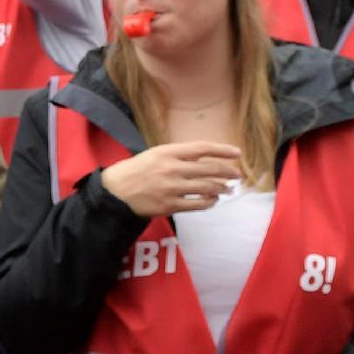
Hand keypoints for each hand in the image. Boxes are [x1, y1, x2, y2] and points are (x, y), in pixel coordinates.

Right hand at [98, 140, 244, 217]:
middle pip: (209, 169)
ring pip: (206, 188)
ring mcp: (171, 188)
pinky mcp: (170, 205)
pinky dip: (209, 202)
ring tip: (228, 189)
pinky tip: (212, 200)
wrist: (116, 192)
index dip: (222, 150)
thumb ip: (178, 156)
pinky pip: (197, 204)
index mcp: (167, 152)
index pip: (202, 148)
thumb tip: (205, 160)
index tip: (237, 153)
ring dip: (221, 189)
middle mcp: (171, 168)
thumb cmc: (136, 170)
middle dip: (228, 172)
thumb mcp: (155, 154)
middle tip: (237, 175)